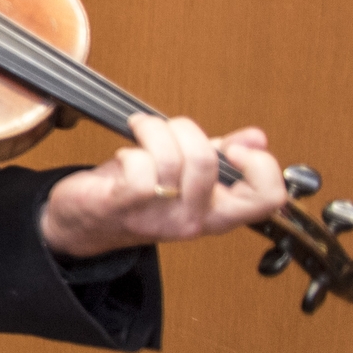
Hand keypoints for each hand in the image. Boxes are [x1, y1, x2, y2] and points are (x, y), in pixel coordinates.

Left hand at [40, 114, 285, 256]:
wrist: (84, 223)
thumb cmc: (135, 194)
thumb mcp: (185, 175)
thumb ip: (221, 156)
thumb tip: (257, 138)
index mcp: (218, 212)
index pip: (267, 199)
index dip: (260, 166)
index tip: (233, 149)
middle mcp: (194, 219)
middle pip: (207, 162)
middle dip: (184, 130)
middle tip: (167, 129)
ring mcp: (160, 217)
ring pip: (171, 159)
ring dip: (152, 131)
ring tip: (141, 131)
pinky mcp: (125, 206)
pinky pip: (139, 171)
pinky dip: (131, 151)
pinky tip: (125, 154)